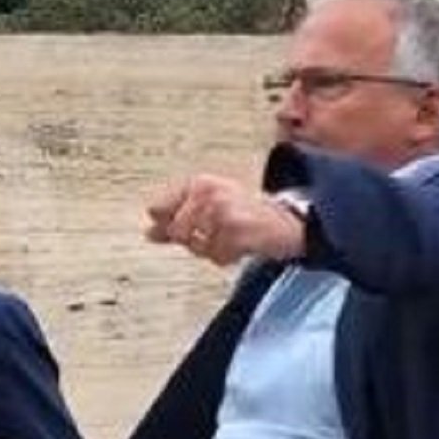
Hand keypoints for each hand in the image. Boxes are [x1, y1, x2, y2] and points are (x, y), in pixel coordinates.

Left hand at [145, 174, 305, 267]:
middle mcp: (208, 192)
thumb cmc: (248, 214)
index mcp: (199, 182)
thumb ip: (177, 218)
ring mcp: (221, 210)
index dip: (163, 224)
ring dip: (211, 249)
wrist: (288, 221)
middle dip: (193, 240)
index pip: (157, 207)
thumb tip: (149, 233)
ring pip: (195, 245)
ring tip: (230, 238)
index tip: (165, 230)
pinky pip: (215, 255)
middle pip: (176, 231)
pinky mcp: (235, 229)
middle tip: (216, 235)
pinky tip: (241, 245)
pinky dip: (227, 256)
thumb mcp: (210, 207)